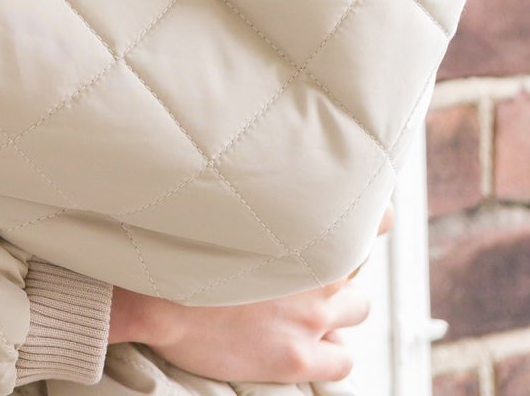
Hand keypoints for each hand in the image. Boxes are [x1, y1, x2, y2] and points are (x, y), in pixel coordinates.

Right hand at [108, 203, 392, 384]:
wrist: (157, 298)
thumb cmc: (183, 245)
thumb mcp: (228, 205)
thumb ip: (261, 195)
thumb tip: (267, 169)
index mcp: (303, 229)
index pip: (371, 217)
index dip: (372, 217)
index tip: (370, 214)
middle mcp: (317, 273)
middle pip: (359, 268)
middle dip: (342, 269)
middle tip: (311, 269)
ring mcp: (311, 318)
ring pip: (358, 312)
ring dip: (338, 309)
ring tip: (309, 306)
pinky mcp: (298, 357)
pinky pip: (342, 361)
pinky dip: (331, 352)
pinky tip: (308, 343)